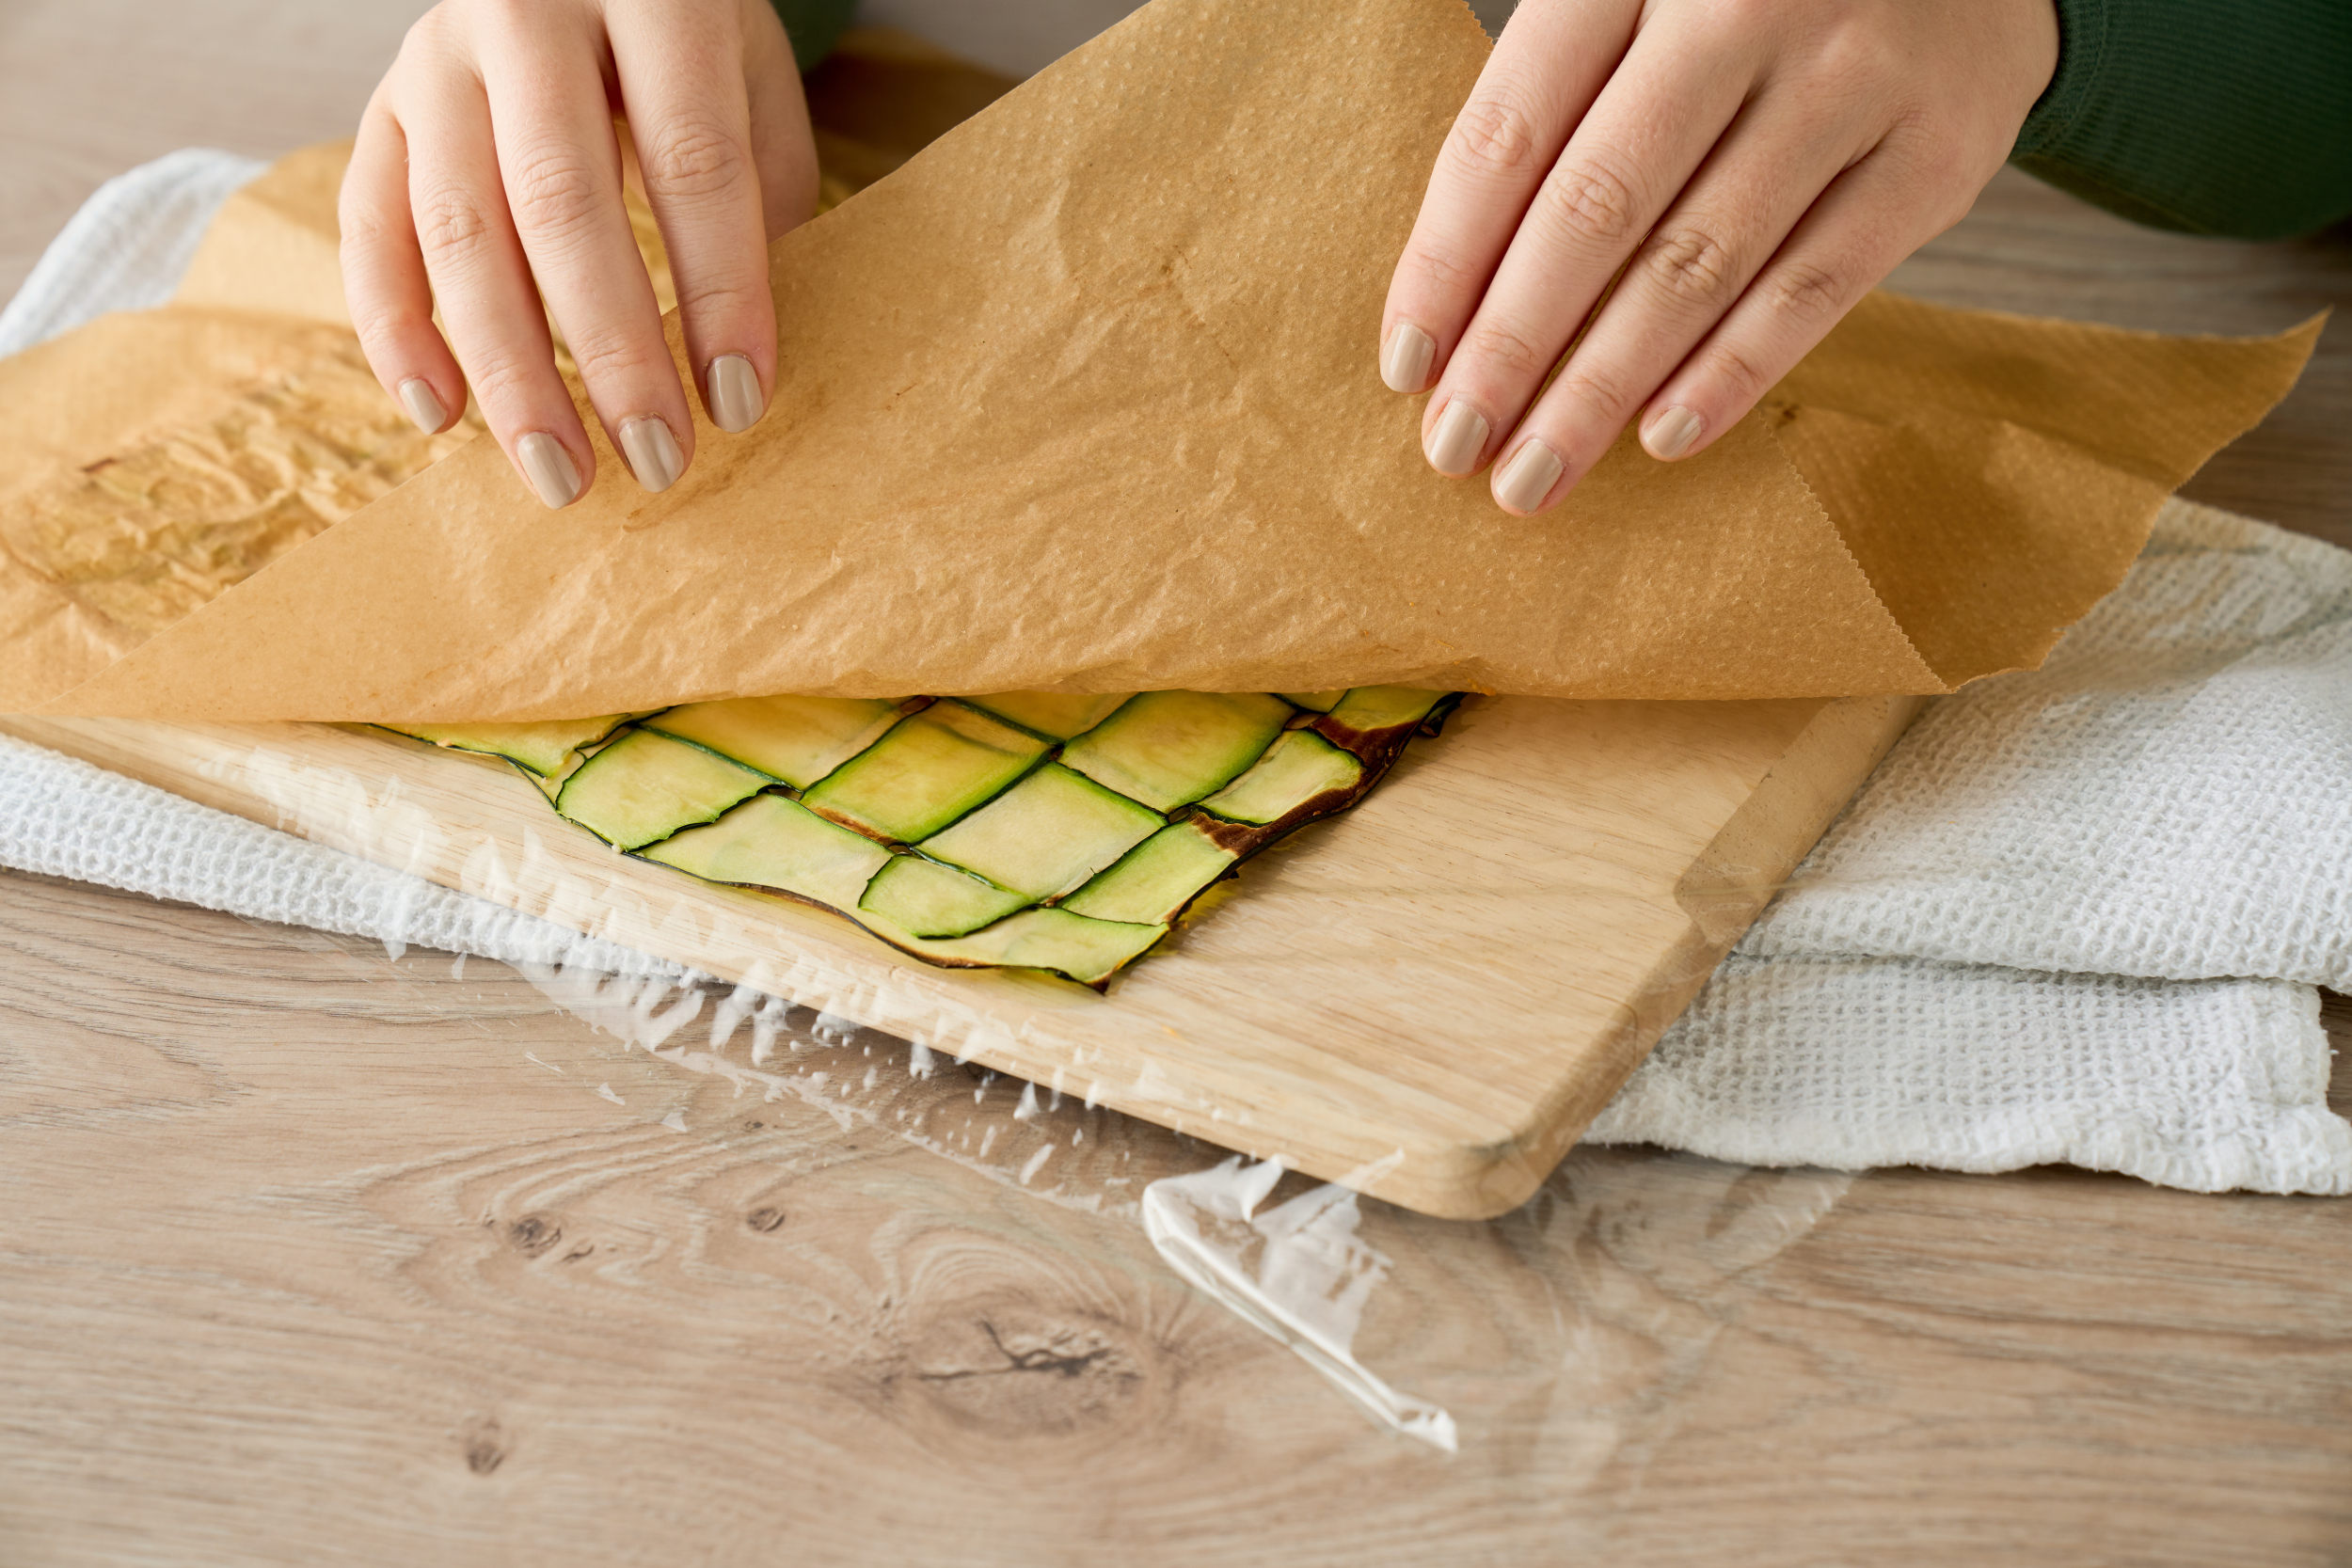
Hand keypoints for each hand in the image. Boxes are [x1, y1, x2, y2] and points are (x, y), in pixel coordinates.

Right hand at [340, 0, 817, 508]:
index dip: (720, 291)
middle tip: (656, 462)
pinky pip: (371, 229)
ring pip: (458, 228)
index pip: (693, 159)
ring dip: (510, 369)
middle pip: (562, 202)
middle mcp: (527, 14)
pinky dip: (397, 331)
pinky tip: (442, 417)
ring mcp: (436, 58)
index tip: (740, 402)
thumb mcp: (750, 84)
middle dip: (611, 350)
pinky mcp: (379, 106)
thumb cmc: (688, 42)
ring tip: (561, 474)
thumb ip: (758, 198)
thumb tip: (741, 358)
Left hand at [1380, 0, 2057, 513]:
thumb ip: (1560, 107)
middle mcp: (1742, 4)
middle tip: (1455, 448)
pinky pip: (1814, 286)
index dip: (1448, 261)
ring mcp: (1848, 76)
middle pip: (1596, 208)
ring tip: (1534, 476)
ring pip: (1697, 262)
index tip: (1407, 368)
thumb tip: (1459, 302)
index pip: (1512, 130)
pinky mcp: (1935, 151)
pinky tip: (1660, 438)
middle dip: (1512, 348)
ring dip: (1600, 387)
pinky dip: (1730, 374)